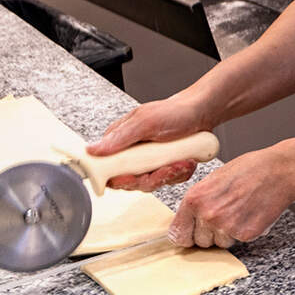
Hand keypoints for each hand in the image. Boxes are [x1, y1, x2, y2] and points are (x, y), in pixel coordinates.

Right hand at [87, 92, 212, 190]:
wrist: (202, 112)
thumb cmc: (173, 111)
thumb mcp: (145, 122)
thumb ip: (120, 138)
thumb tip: (92, 151)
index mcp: (120, 143)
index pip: (108, 170)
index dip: (119, 179)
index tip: (132, 178)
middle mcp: (133, 155)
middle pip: (132, 181)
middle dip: (151, 178)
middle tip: (165, 168)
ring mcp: (150, 163)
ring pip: (152, 183)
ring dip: (168, 174)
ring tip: (181, 161)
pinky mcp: (166, 168)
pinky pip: (169, 180)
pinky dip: (179, 173)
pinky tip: (187, 161)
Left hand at [169, 147, 294, 249]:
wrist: (278, 171)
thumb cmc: (249, 170)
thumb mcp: (213, 179)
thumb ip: (199, 200)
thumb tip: (188, 219)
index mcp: (195, 199)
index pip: (178, 233)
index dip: (186, 235)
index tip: (191, 235)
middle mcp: (208, 215)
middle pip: (199, 242)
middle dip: (209, 233)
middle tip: (223, 216)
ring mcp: (226, 227)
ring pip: (219, 243)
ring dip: (227, 234)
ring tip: (239, 212)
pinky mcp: (245, 234)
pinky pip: (238, 241)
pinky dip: (244, 232)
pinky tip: (250, 214)